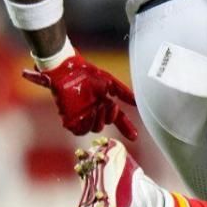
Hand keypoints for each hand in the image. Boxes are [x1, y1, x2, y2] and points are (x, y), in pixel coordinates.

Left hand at [23, 54, 137, 140]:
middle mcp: (93, 111)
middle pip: (106, 123)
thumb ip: (123, 92)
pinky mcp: (70, 118)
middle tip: (110, 105)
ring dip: (100, 120)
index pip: (116, 119)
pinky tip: (89, 114)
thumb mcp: (110, 82)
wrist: (68, 71)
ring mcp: (81, 115)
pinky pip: (79, 131)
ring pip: (95, 129)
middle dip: (111, 116)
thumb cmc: (87, 73)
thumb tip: (137, 102)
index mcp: (103, 103)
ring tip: (99, 107)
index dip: (125, 127)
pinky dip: (87, 125)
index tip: (134, 136)